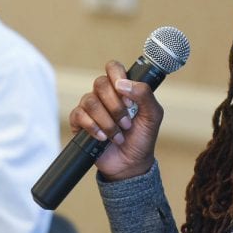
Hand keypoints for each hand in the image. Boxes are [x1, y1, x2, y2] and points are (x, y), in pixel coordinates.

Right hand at [68, 60, 163, 180]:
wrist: (131, 164)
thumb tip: (123, 84)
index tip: (129, 100)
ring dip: (107, 121)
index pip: (113, 68)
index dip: (119, 78)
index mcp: (122, 88)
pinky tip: (103, 137)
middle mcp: (104, 94)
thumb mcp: (153, 115)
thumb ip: (145, 95)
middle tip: (126, 123)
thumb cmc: (142, 137)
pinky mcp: (79, 122)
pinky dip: (93, 127)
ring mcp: (91, 107)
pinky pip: (78, 114)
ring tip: (117, 134)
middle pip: (100, 83)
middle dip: (115, 106)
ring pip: (90, 100)